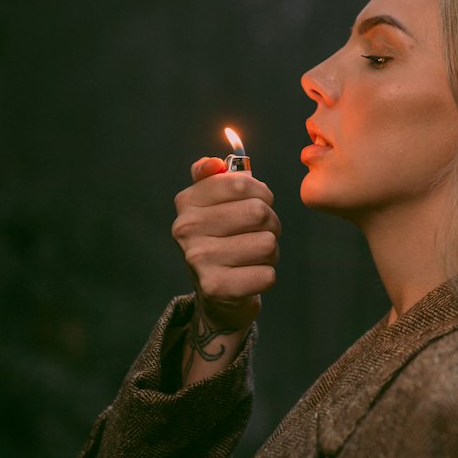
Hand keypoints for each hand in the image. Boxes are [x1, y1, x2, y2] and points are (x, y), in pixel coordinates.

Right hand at [172, 158, 280, 372]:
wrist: (217, 294)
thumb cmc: (223, 240)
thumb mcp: (214, 204)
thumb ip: (213, 177)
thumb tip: (213, 163)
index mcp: (187, 202)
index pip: (241, 182)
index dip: (261, 193)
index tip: (256, 202)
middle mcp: (186, 228)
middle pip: (259, 212)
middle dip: (270, 224)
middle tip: (258, 234)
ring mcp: (199, 259)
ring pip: (268, 243)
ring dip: (270, 251)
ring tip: (253, 256)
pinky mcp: (216, 287)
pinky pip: (267, 274)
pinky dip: (266, 275)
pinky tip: (249, 276)